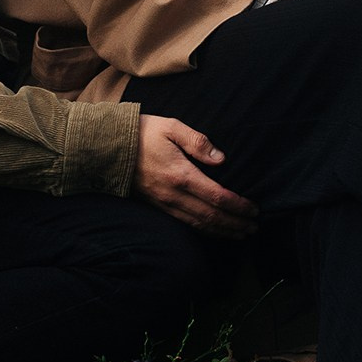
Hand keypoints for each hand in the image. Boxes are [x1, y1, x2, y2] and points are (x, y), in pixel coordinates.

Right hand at [134, 115, 257, 235]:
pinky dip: (204, 230)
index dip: (238, 206)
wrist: (107, 147)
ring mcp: (164, 203)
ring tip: (240, 234)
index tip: (254, 210)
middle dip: (235, 224)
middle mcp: (174, 194)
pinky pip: (185, 223)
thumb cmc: (142, 133)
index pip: (217, 197)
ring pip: (199, 224)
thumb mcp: (171, 127)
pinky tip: (214, 230)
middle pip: (211, 216)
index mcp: (181, 175)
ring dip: (222, 231)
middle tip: (254, 227)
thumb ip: (198, 142)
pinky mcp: (157, 206)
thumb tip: (221, 159)